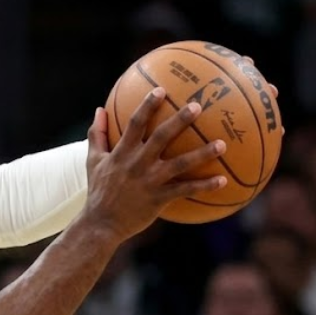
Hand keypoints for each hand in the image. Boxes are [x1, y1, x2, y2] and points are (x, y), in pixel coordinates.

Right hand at [81, 87, 226, 241]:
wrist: (100, 224)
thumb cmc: (98, 191)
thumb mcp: (93, 161)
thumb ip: (97, 134)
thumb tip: (99, 109)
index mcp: (122, 153)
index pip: (135, 124)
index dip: (147, 106)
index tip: (161, 90)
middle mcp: (137, 164)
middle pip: (161, 137)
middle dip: (179, 120)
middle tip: (198, 106)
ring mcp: (149, 181)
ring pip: (180, 164)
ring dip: (202, 153)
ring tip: (223, 144)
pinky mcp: (158, 199)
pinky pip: (185, 190)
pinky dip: (204, 186)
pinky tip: (223, 180)